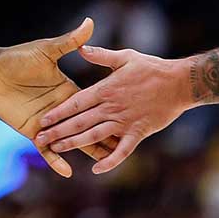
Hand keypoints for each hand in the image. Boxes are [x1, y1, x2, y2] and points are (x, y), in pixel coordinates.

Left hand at [0, 17, 116, 176]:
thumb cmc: (18, 58)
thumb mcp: (47, 49)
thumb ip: (70, 41)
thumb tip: (89, 23)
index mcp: (68, 90)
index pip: (93, 104)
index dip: (109, 113)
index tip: (128, 117)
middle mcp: (60, 108)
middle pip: (87, 126)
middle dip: (104, 137)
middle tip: (124, 147)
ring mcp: (47, 122)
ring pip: (70, 140)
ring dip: (85, 151)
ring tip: (102, 165)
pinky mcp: (31, 131)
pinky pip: (46, 150)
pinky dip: (56, 160)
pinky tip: (68, 172)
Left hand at [33, 46, 192, 173]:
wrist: (180, 82)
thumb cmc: (153, 67)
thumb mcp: (126, 56)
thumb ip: (101, 55)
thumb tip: (81, 48)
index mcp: (107, 89)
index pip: (76, 102)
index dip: (58, 112)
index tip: (43, 119)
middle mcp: (112, 107)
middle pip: (79, 122)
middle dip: (58, 131)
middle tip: (39, 139)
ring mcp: (124, 122)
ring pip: (94, 136)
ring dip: (74, 144)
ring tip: (56, 149)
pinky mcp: (138, 133)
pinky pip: (122, 151)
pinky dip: (110, 161)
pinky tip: (97, 169)